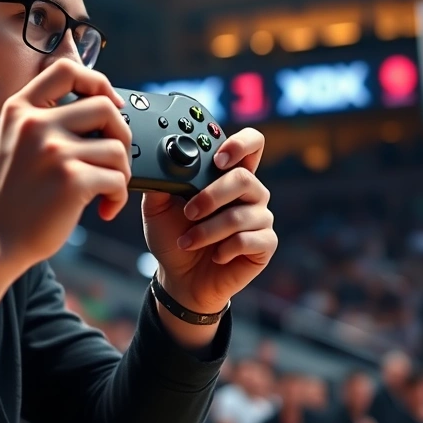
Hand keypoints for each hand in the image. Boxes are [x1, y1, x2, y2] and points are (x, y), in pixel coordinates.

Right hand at [0, 59, 131, 268]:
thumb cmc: (10, 197)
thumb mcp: (15, 143)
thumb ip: (46, 120)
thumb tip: (103, 107)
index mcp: (20, 110)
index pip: (67, 70)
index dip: (98, 82)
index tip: (111, 103)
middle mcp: (35, 125)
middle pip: (105, 107)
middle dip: (121, 135)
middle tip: (114, 160)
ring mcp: (53, 151)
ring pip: (117, 148)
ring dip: (121, 173)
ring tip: (105, 190)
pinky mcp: (71, 180)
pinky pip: (117, 178)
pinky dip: (118, 196)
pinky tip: (104, 208)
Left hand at [142, 128, 276, 313]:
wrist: (180, 278)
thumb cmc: (173, 237)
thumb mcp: (157, 207)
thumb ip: (162, 181)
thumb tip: (161, 162)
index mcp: (228, 175)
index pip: (251, 144)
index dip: (241, 144)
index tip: (218, 158)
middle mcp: (250, 192)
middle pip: (244, 178)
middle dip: (212, 195)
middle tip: (189, 212)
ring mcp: (260, 217)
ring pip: (242, 214)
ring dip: (208, 230)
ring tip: (187, 242)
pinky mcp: (265, 244)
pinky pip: (249, 239)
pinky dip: (225, 249)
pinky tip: (215, 255)